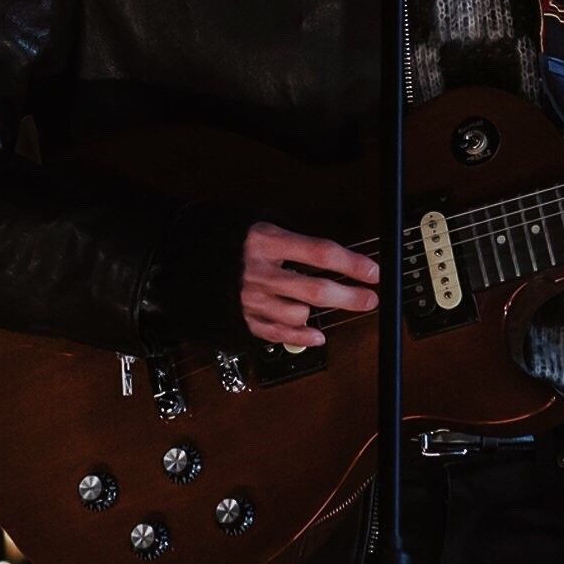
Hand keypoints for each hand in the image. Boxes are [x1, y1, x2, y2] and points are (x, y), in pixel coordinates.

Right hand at [241, 221, 378, 347]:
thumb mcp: (264, 227)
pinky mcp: (243, 319)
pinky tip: (317, 336)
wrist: (190, 258)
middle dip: (349, 297)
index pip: (319, 253)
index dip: (351, 264)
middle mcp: (259, 273)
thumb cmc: (234, 240)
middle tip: (370, 299)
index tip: (372, 271)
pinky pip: (279, 335)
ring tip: (317, 304)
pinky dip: (301, 337)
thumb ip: (297, 243)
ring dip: (315, 312)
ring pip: (299, 314)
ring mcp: (250, 299)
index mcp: (266, 242)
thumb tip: (338, 260)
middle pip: (315, 290)